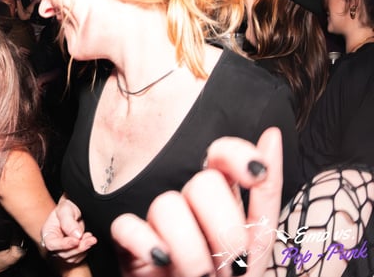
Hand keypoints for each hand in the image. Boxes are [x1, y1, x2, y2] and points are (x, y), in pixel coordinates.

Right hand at [40, 196, 97, 263]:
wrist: (74, 208)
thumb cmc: (67, 208)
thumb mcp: (65, 209)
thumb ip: (68, 221)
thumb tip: (77, 235)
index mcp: (47, 233)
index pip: (51, 244)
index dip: (64, 245)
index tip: (76, 240)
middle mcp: (54, 243)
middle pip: (63, 254)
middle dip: (78, 248)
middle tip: (90, 239)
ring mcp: (62, 249)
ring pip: (72, 258)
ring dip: (84, 249)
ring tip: (91, 238)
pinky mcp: (71, 252)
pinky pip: (78, 257)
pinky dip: (85, 250)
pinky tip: (88, 240)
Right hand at [110, 128, 282, 276]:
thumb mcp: (260, 240)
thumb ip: (266, 191)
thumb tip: (272, 134)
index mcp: (222, 196)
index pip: (220, 154)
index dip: (236, 154)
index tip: (256, 172)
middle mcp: (189, 203)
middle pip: (202, 184)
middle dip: (226, 229)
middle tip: (233, 264)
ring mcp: (157, 222)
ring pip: (166, 206)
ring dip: (192, 252)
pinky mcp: (129, 244)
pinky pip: (125, 226)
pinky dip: (145, 243)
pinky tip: (162, 261)